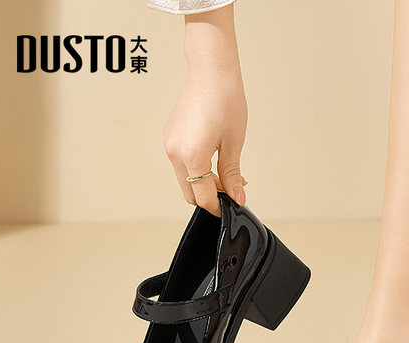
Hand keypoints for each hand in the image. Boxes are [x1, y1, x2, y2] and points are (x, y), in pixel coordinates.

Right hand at [163, 7, 246, 214]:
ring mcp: (170, 144)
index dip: (218, 207)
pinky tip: (213, 159)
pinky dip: (196, 169)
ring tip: (226, 172)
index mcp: (191, 156)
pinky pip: (181, 164)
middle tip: (232, 189)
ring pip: (185, 179)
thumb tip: (238, 197)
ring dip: (203, 183)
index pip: (202, 197)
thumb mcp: (234, 142)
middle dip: (210, 197)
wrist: (211, 69)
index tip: (232, 207)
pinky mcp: (170, 137)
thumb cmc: (225, 98)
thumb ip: (232, 174)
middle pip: (189, 193)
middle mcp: (175, 152)